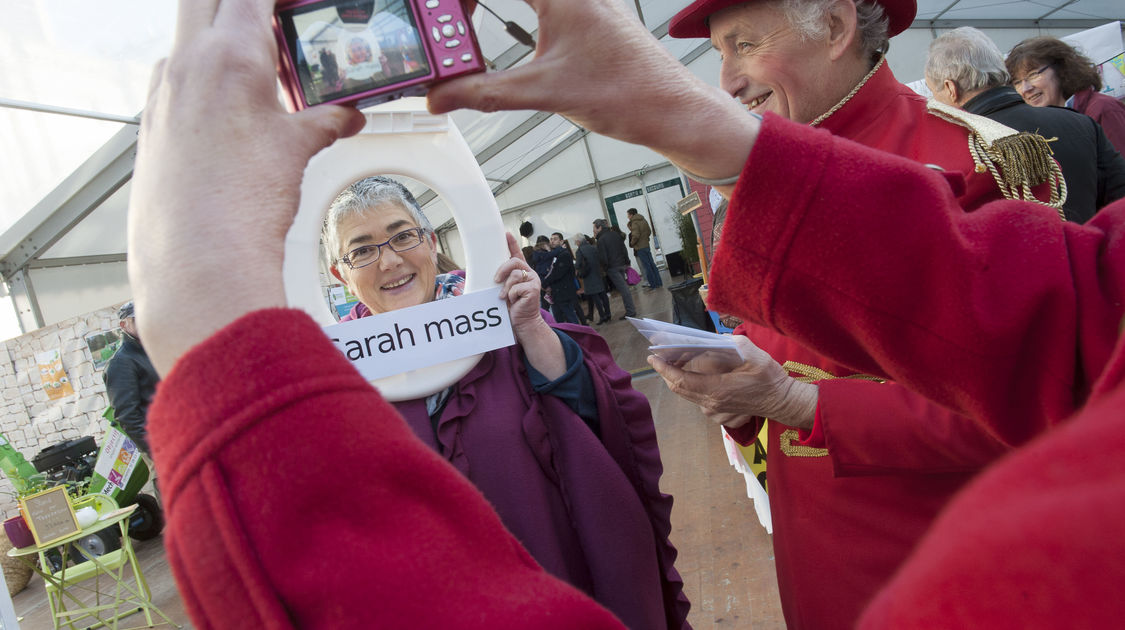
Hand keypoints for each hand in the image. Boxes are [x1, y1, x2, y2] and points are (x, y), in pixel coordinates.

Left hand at [129, 0, 364, 374]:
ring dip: (217, 37)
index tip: (294, 6)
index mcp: (230, 56)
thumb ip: (324, 121)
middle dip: (238, 3)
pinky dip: (201, 77)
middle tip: (270, 19)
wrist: (198, 260)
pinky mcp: (151, 121)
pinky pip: (174, 77)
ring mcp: (162, 91)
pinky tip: (229, 112)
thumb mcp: (297, 151)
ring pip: (186, 35)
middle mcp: (187, 63)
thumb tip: (346, 116)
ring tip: (258, 67)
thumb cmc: (241, 206)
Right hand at [427, 0, 757, 186]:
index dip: (460, 1)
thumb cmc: (629, 92)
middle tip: (447, 30)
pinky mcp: (590, 23)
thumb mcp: (543, 92)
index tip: (443, 14)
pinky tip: (498, 41)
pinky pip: (543, 6)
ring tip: (466, 38)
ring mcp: (584, 5)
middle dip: (468, 5)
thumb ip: (484, 92)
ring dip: (490, 9)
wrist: (672, 112)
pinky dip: (513, 16)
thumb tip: (443, 95)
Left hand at [495, 233, 565, 378]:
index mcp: (519, 273)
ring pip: (514, 275)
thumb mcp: (494, 296)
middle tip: (496, 280)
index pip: (516, 254)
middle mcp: (527, 273)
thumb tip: (455, 290)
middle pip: (513, 261)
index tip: (505, 233)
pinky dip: (512, 295)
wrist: (523, 324)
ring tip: (504, 298)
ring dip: (506, 288)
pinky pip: (517, 286)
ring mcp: (532, 280)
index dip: (511, 243)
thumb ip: (481, 289)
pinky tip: (514, 302)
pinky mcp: (533, 288)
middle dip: (502, 270)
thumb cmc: (510, 310)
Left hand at [648, 336, 818, 429]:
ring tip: (672, 360)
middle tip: (657, 355)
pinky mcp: (718, 414)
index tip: (652, 356)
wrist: (782, 401)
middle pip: (679, 388)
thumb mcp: (751, 353)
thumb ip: (727, 344)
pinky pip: (697, 398)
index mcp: (717, 389)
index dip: (664, 368)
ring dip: (678, 377)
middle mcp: (711, 404)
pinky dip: (690, 384)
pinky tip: (690, 372)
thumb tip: (706, 340)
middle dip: (666, 371)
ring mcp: (714, 411)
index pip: (680, 380)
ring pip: (687, 393)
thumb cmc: (769, 377)